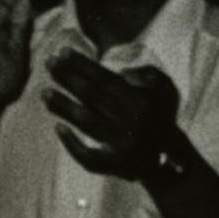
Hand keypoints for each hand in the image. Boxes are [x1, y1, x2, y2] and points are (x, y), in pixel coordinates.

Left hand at [40, 48, 183, 179]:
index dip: (82, 64)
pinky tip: (58, 128)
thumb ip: (150, 74)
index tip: (62, 52)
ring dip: (63, 106)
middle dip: (68, 78)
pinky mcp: (117, 165)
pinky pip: (91, 157)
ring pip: (87, 122)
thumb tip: (122, 72)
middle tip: (47, 64)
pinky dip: (73, 144)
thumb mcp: (168, 90)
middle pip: (92, 96)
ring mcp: (122, 144)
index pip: (105, 78)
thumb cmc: (164, 118)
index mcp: (141, 101)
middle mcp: (131, 121)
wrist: (174, 160)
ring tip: (43, 93)